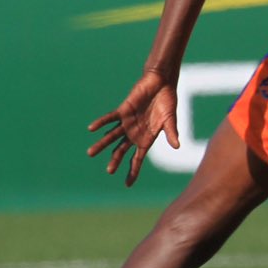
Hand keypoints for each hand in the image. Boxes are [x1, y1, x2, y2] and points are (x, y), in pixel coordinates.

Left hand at [87, 69, 180, 186]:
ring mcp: (128, 122)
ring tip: (90, 153)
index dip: (133, 170)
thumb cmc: (168, 101)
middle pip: (122, 150)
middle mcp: (135, 132)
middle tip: (109, 171)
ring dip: (101, 144)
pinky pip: (110, 118)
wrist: (161, 83)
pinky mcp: (123, 110)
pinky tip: (91, 129)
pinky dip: (101, 123)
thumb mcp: (170, 119)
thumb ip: (171, 132)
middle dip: (115, 161)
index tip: (127, 184)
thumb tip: (177, 146)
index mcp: (146, 138)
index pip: (138, 158)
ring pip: (112, 136)